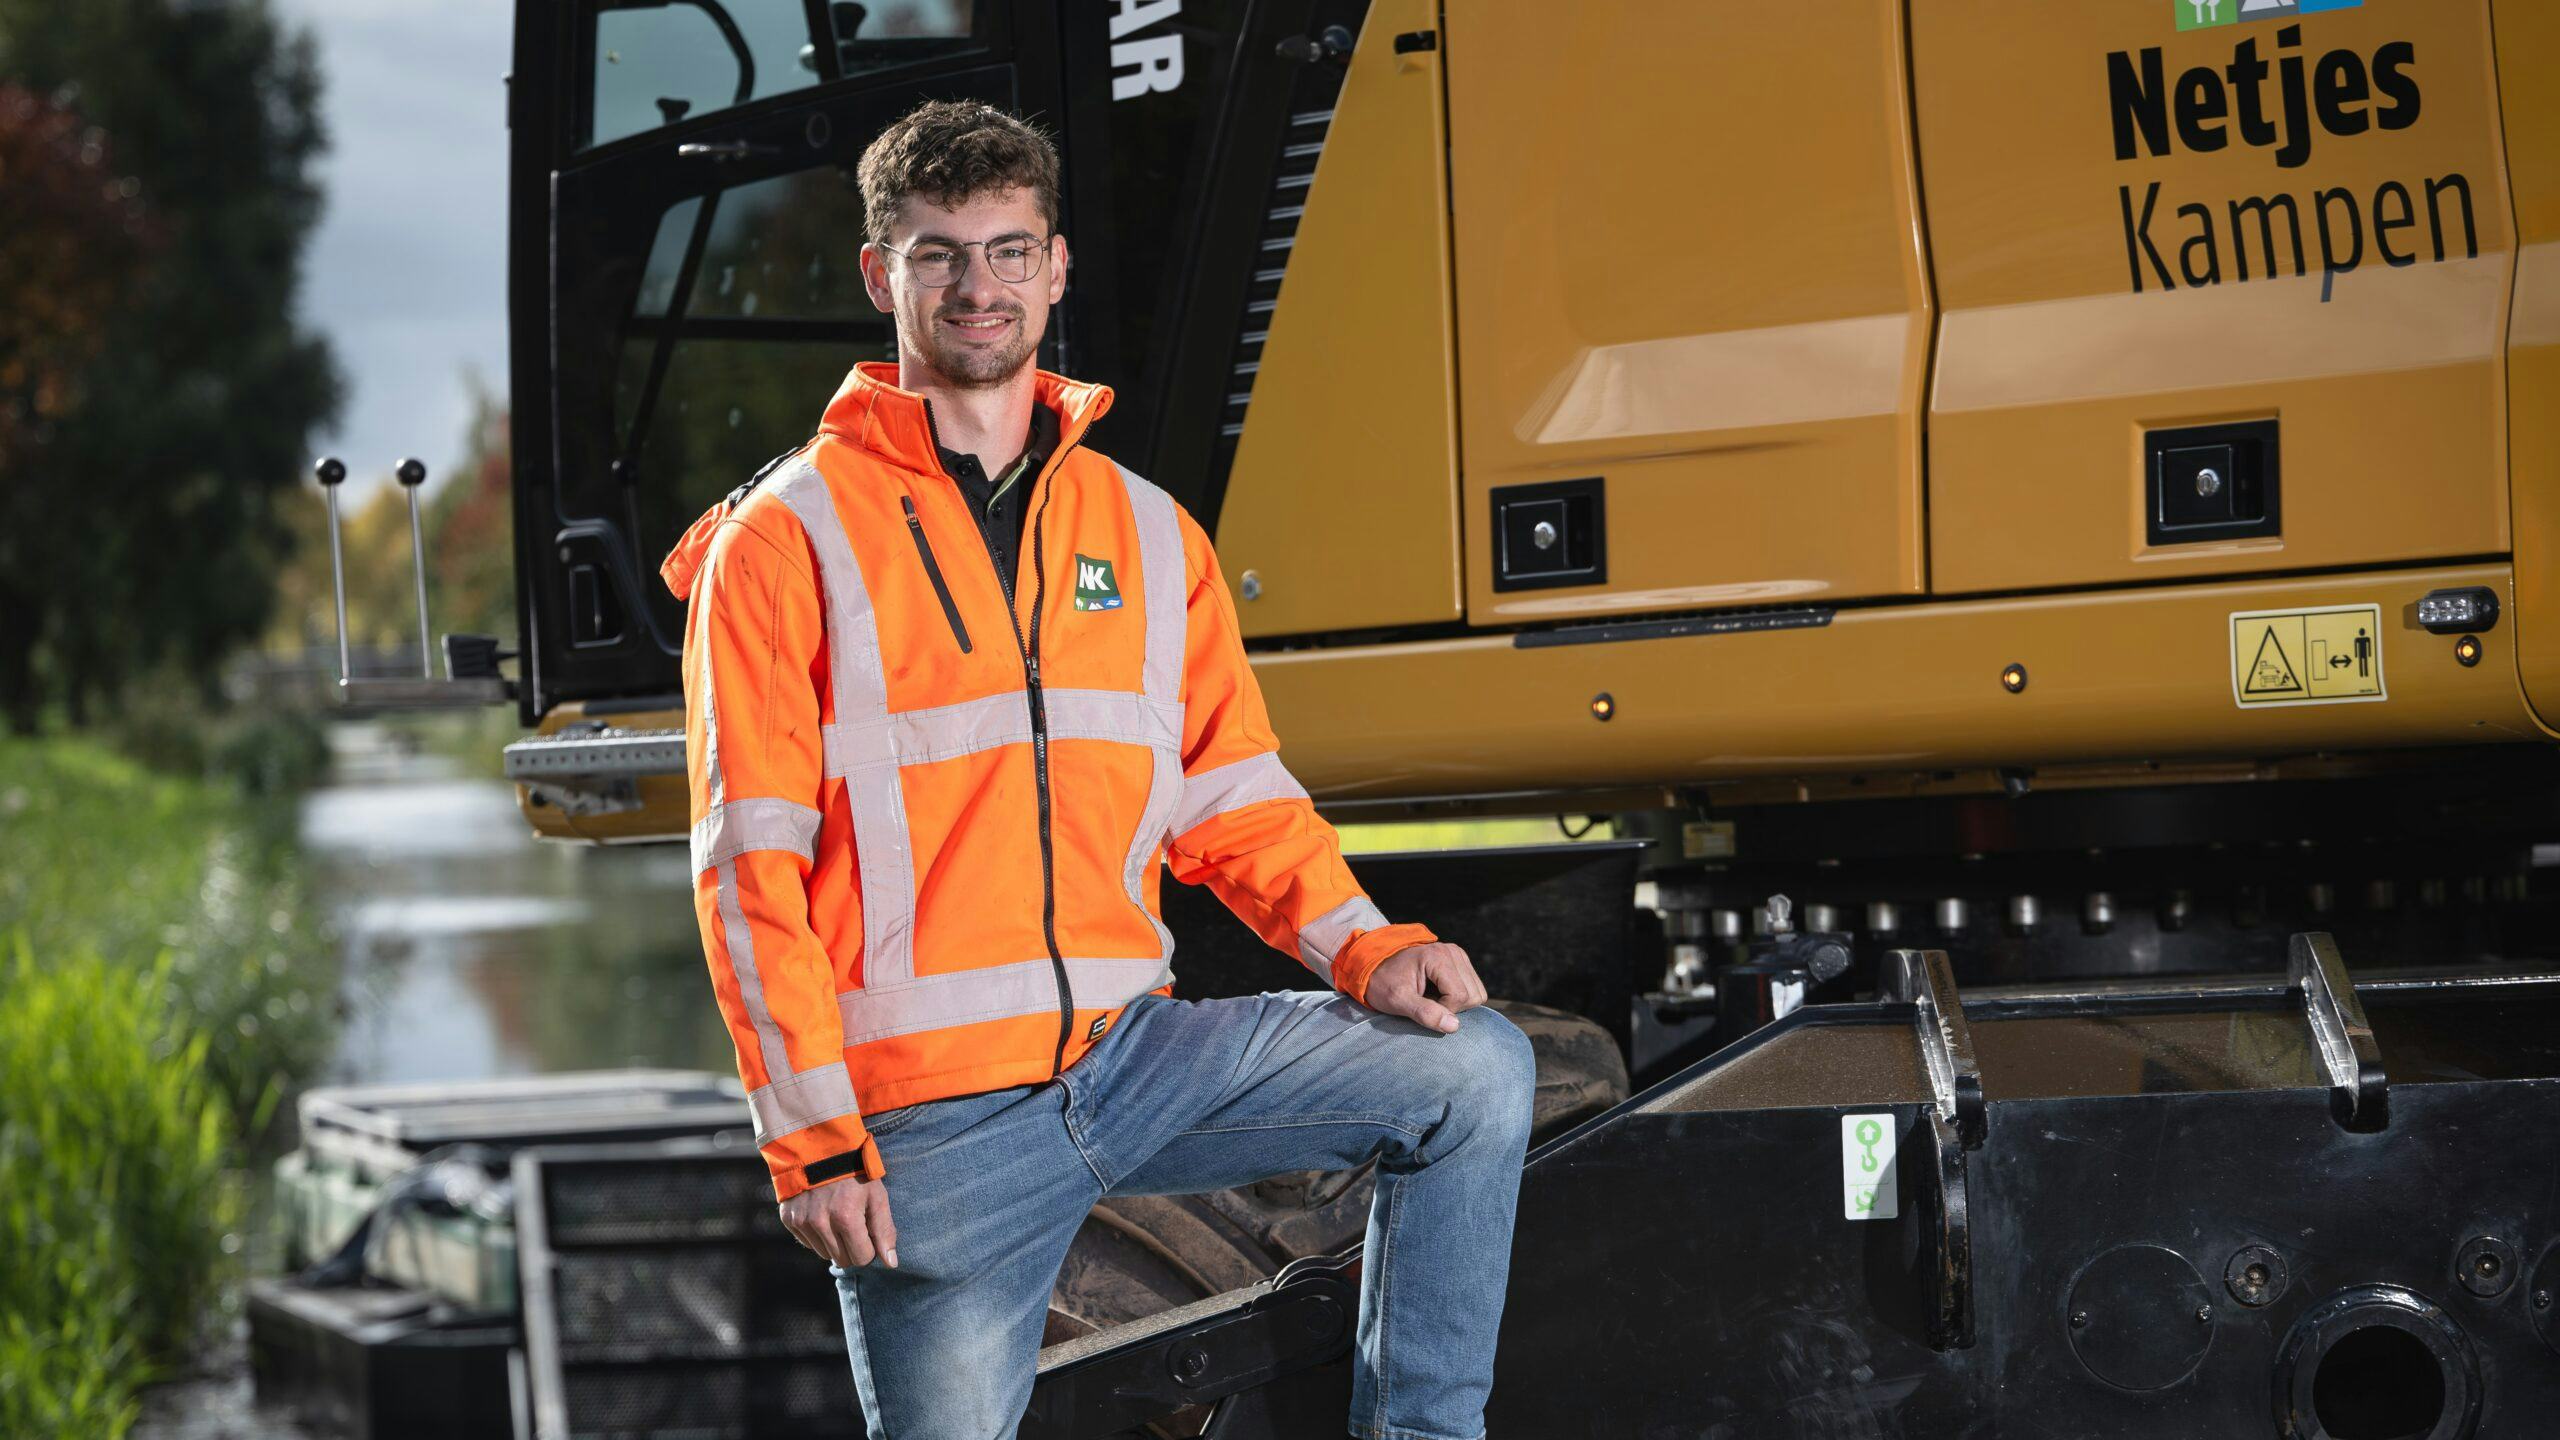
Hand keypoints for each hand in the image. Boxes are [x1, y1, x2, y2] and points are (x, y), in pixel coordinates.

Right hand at [781, 1174, 898, 1269]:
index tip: (869, 1233)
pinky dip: (817, 1235)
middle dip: (852, 1248)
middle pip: (842, 1260)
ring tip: (837, 1216)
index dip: (869, 1248)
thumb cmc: (855, 1173)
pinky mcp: (789, 1219)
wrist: (819, 1147)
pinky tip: (822, 1214)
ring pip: (824, 1254)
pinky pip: (808, 1243)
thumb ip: (884, 1231)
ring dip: (834, 1243)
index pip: (861, 1258)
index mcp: (846, 1217)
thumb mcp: (877, 1196)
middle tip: (854, 1225)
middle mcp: (820, 1222)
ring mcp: (802, 1221)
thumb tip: (891, 1264)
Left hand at [1361, 941, 1487, 1033]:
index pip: (1460, 996)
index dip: (1444, 1011)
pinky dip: (1458, 997)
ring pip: (1477, 993)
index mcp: (1438, 957)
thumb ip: (1425, 1013)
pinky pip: (1473, 988)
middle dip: (1453, 1007)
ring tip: (1432, 998)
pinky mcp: (1459, 962)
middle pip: (1473, 995)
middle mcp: (1452, 952)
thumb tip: (1454, 1026)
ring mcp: (1458, 955)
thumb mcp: (1397, 1000)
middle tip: (1427, 1003)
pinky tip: (1438, 993)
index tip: (1422, 1008)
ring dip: (1456, 1003)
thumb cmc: (1382, 983)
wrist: (1373, 965)